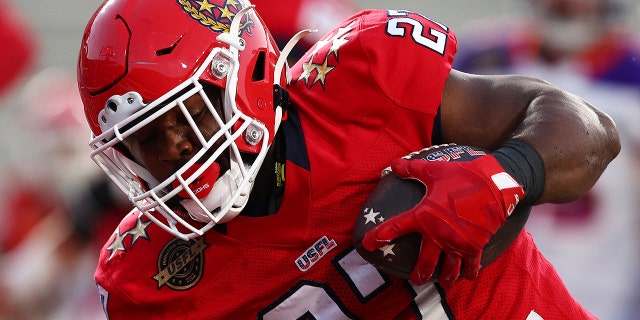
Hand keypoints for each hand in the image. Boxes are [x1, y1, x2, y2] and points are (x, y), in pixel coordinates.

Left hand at [361, 153, 523, 286]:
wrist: (494, 184)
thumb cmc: (461, 176)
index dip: (379, 236)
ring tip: (441, 283)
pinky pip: (471, 266)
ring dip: (444, 279)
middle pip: (425, 264)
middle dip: (419, 275)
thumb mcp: (433, 170)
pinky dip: (468, 273)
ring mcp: (457, 244)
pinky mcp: (475, 246)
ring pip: (448, 270)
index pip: (395, 228)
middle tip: (414, 280)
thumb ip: (411, 169)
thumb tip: (393, 164)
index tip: (368, 244)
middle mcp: (438, 235)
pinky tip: (466, 276)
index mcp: (424, 216)